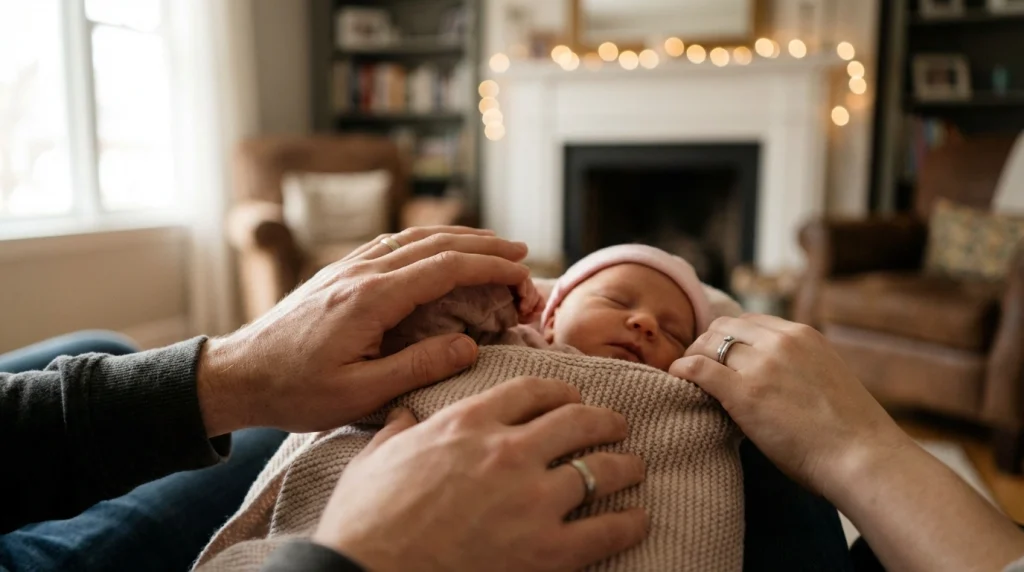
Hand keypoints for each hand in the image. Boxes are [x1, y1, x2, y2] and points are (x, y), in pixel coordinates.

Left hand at [198, 226, 531, 434]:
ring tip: (493, 246)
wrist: (236, 374)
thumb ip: (418, 367)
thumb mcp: (359, 393)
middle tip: (522, 255)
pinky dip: (428, 242)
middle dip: (484, 246)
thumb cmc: (294, 392)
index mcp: (371, 298)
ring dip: (459, 238)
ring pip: (414, 238)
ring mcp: (348, 267)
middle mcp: (361, 272)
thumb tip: (470, 346)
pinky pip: (392, 245)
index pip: (446, 268)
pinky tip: (440, 251)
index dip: (490, 267)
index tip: (522, 273)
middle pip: (436, 243)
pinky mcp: (339, 273)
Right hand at [313, 377, 648, 571]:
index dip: (560, 391)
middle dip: (603, 419)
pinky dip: (629, 523)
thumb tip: (404, 416)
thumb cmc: (363, 521)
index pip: (531, 391)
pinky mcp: (546, 550)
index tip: (571, 398)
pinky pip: (606, 530)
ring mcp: (532, 500)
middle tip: (616, 425)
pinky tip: (638, 519)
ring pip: (601, 468)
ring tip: (635, 466)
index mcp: (466, 424)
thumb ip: (397, 431)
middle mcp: (507, 451)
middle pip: (576, 420)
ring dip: (625, 466)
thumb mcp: (373, 460)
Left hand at [670, 313, 911, 496]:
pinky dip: (681, 370)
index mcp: (803, 335)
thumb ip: (797, 367)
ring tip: (685, 375)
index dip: (730, 338)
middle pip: (725, 327)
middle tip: (697, 366)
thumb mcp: (826, 378)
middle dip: (706, 343)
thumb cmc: (850, 434)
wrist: (863, 457)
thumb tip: (770, 379)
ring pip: (708, 343)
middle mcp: (781, 341)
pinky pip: (697, 369)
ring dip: (693, 356)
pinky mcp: (745, 392)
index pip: (751, 322)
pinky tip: (676, 379)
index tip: (719, 355)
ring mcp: (762, 364)